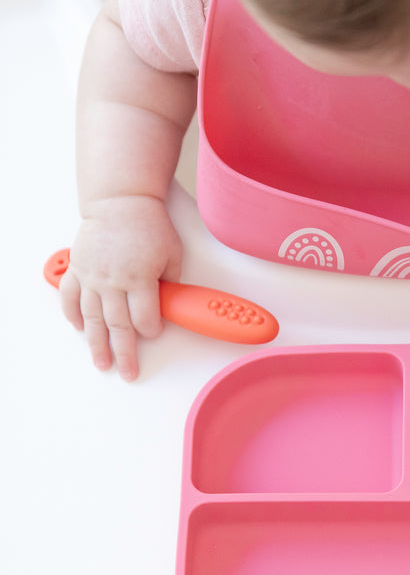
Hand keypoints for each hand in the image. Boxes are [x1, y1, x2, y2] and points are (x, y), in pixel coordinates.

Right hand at [60, 196, 182, 380]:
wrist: (120, 202)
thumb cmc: (149, 226)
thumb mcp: (173, 254)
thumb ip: (171, 283)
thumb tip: (171, 304)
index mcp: (139, 279)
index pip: (145, 318)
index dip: (152, 330)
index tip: (155, 333)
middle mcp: (112, 281)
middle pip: (118, 326)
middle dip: (124, 353)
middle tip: (127, 372)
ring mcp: (92, 276)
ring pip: (93, 318)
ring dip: (96, 343)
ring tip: (101, 362)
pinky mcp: (80, 269)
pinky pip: (71, 297)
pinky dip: (73, 315)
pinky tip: (80, 329)